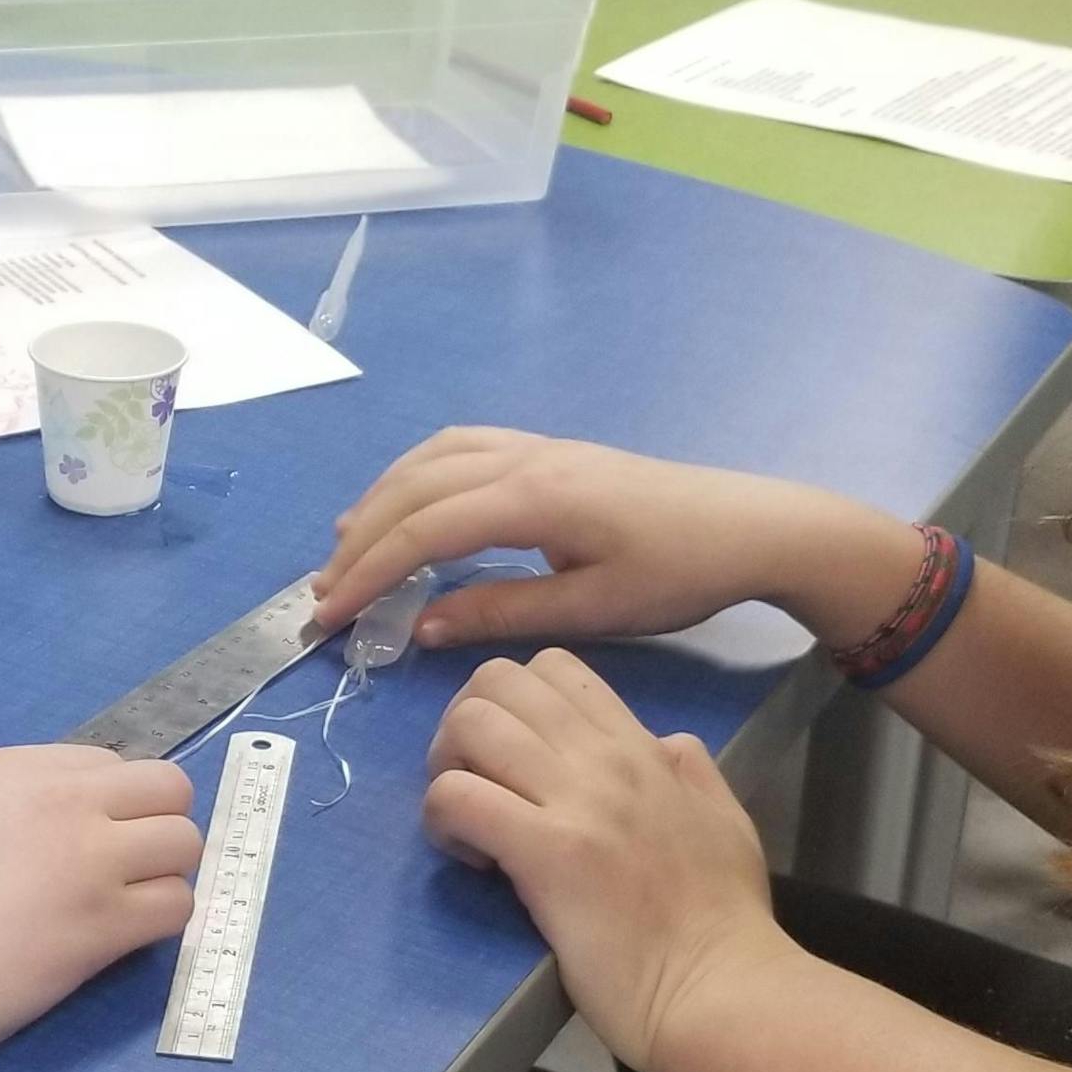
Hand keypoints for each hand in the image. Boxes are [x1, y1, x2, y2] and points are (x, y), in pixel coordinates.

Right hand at [0, 747, 199, 1071]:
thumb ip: (12, 810)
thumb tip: (73, 828)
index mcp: (9, 768)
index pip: (108, 764)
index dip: (109, 809)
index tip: (85, 846)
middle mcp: (57, 798)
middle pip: (167, 788)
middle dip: (157, 828)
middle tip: (125, 874)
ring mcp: (84, 858)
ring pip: (185, 843)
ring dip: (164, 877)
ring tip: (122, 911)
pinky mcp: (100, 923)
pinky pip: (177, 906)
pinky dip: (159, 925)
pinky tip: (117, 943)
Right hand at [314, 428, 924, 653]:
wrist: (748, 525)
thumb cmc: (677, 575)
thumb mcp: (591, 610)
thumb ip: (500, 612)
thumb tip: (419, 626)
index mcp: (532, 498)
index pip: (423, 531)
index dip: (367, 573)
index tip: (328, 616)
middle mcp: (523, 459)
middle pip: (415, 489)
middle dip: (361, 540)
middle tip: (324, 593)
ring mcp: (537, 446)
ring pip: (432, 458)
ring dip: (382, 498)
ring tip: (347, 545)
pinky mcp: (551, 449)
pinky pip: (461, 446)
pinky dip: (418, 472)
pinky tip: (409, 500)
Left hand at [424, 652, 793, 1071]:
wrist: (723, 989)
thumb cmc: (725, 921)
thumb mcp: (725, 821)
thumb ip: (691, 772)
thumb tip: (665, 743)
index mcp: (642, 749)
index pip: (556, 669)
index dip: (512, 702)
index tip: (511, 759)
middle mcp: (605, 759)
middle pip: (497, 681)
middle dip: (464, 723)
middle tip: (473, 783)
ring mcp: (575, 801)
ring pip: (471, 724)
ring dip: (446, 768)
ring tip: (466, 821)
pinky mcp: (546, 853)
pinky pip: (457, 796)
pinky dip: (442, 820)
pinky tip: (468, 856)